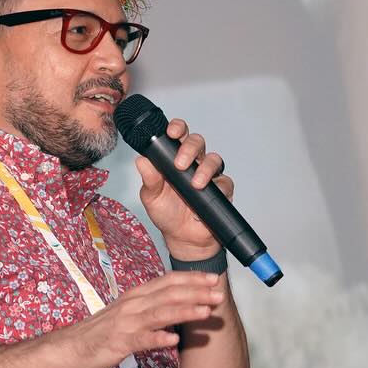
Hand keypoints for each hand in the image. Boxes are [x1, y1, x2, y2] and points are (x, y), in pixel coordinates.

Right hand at [53, 271, 224, 367]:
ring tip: (206, 311)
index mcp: (136, 296)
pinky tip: (173, 339)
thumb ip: (150, 307)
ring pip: (160, 313)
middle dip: (196, 292)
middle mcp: (133, 305)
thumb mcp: (128, 313)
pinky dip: (158, 338)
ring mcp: (126, 323)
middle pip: (169, 294)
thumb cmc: (100, 331)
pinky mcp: (119, 342)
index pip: (168, 281)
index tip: (213, 278)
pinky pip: (141, 339)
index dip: (191, 279)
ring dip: (184, 311)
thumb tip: (176, 304)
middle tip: (219, 293)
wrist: (69, 347)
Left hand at [135, 117, 234, 258]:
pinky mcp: (222, 190)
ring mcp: (209, 176)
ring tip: (195, 183)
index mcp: (174, 158)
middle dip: (189, 148)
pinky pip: (225, 182)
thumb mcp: (152, 197)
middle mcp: (193, 163)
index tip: (171, 132)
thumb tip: (141, 160)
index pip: (178, 136)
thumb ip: (149, 179)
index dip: (177, 128)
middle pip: (197, 142)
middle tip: (180, 163)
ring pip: (213, 159)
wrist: (183, 239)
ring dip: (204, 168)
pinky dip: (218, 187)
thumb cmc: (167, 214)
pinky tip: (207, 194)